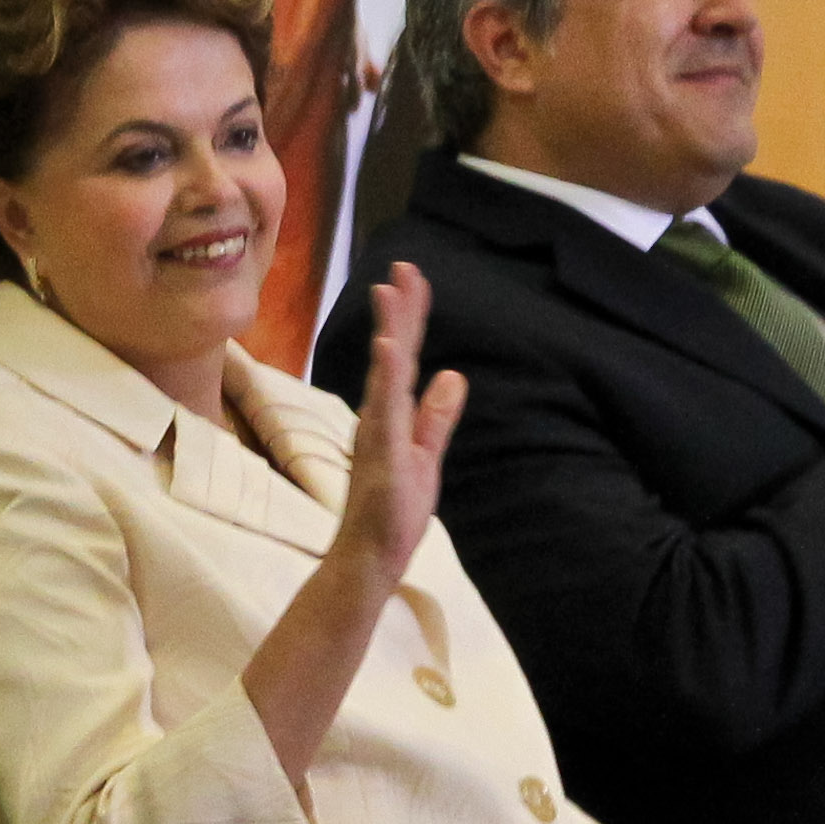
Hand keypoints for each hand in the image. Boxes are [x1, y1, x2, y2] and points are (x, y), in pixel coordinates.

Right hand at [330, 263, 466, 589]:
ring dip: (389, 331)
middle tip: (403, 267)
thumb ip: (437, 417)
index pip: (407, 356)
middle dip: (401, 309)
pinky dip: (387, 376)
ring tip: (390, 292)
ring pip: (387, 373)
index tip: (412, 276)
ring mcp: (379, 431)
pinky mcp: (381, 452)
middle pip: (396, 353)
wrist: (370, 556)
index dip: (411, 316)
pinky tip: (390, 348)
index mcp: (396, 413)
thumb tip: (454, 374)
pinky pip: (384, 408)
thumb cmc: (395, 512)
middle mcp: (383, 414)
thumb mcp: (427, 457)